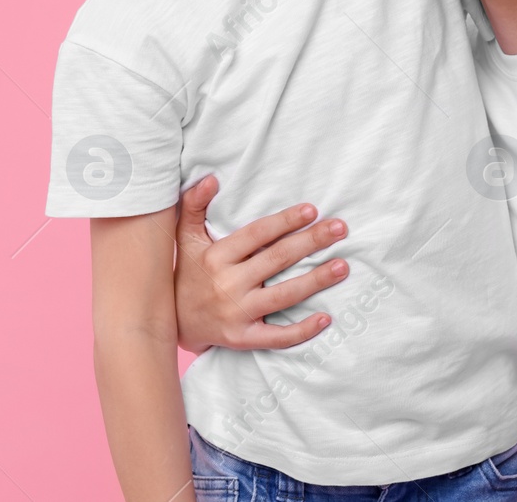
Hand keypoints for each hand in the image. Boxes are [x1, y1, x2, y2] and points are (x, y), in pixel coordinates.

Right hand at [174, 175, 349, 353]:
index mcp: (216, 256)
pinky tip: (325, 319)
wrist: (174, 322)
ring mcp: (237, 313)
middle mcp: (227, 284)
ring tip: (343, 267)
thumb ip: (194, 205)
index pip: (256, 234)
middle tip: (340, 229)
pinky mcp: (243, 338)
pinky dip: (302, 330)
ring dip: (316, 281)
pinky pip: (276, 337)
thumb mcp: (185, 237)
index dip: (285, 221)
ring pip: (283, 295)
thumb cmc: (188, 273)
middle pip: (277, 259)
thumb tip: (212, 178)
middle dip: (311, 242)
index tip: (312, 210)